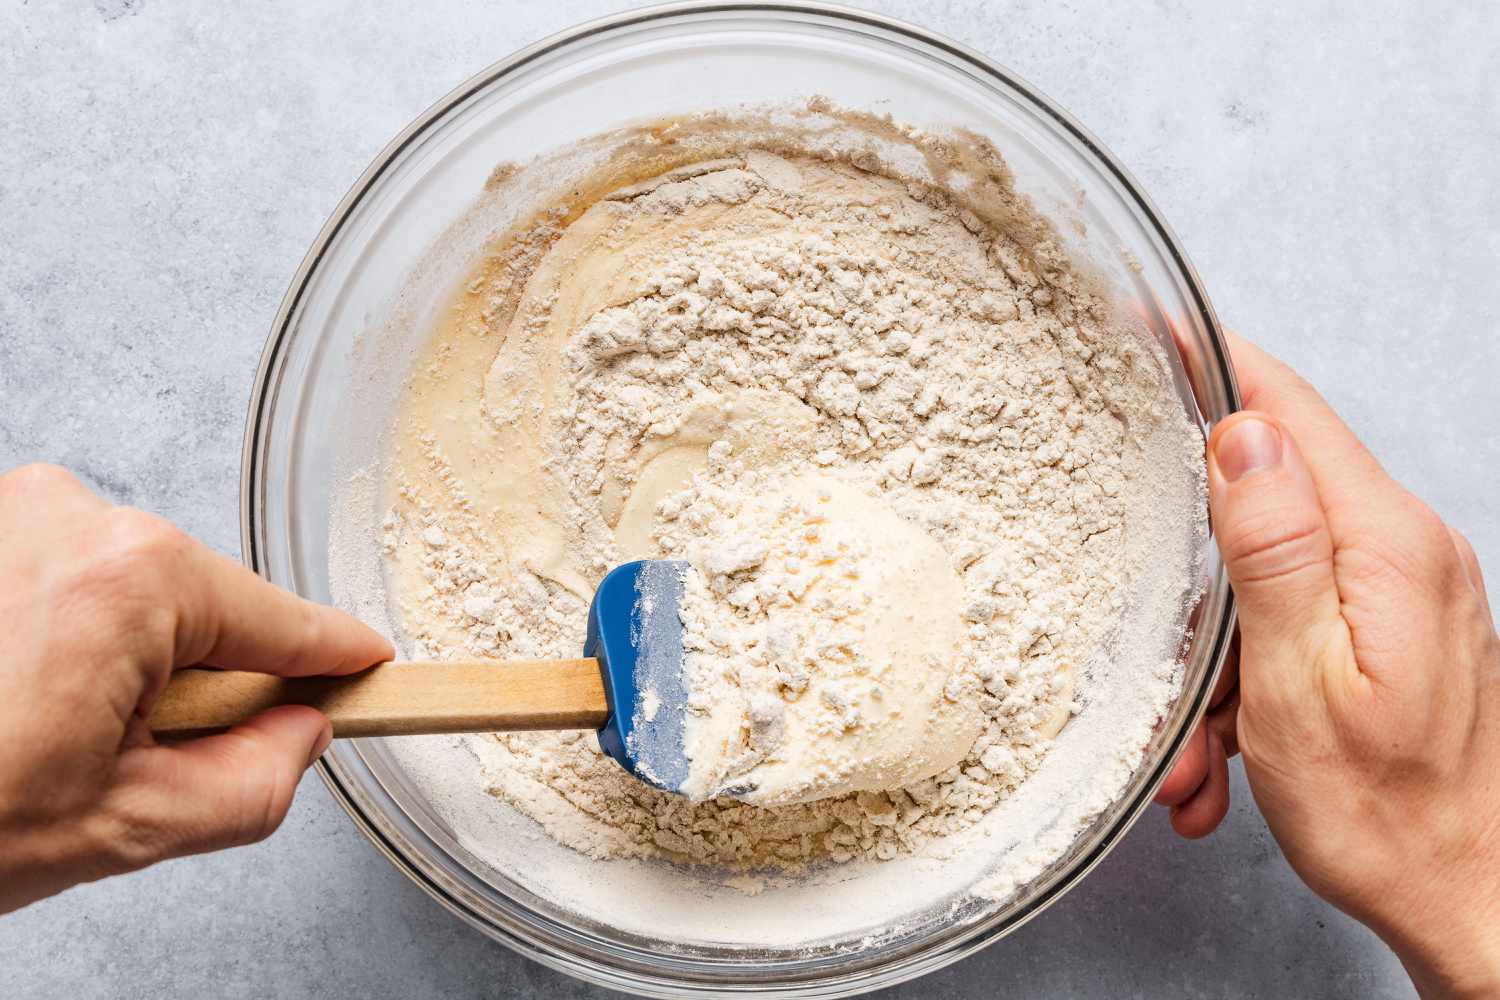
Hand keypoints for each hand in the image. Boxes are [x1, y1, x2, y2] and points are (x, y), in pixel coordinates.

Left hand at [0, 464, 391, 913]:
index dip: (334, 661)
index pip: (283, 623)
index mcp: (136, 578)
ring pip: (131, 585)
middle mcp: (76, 512)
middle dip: (196, 674)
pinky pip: (66, 568)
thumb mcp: (129, 826)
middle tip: (131, 754)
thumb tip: (299, 733)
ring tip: (48, 725)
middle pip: (203, 603)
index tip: (371, 666)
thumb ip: (257, 778)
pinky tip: (21, 689)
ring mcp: (16, 508)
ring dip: (122, 650)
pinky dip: (64, 625)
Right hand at [1154, 334, 1499, 995]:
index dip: (1212, 363)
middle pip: (1266, 498)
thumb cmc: (1387, 816)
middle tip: (1168, 661)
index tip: (1144, 329)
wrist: (1472, 899)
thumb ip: (1272, 548)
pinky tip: (1236, 749)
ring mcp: (1404, 586)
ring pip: (1268, 571)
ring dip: (1219, 655)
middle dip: (1198, 578)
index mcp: (1386, 545)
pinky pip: (1294, 617)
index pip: (1287, 410)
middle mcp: (1405, 549)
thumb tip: (1241, 436)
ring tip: (1208, 746)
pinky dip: (1249, 678)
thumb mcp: (1299, 682)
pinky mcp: (1393, 622)